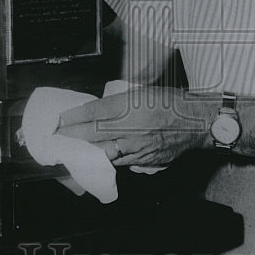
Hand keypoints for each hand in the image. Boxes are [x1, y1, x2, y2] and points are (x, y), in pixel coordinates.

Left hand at [56, 87, 211, 166]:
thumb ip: (119, 102)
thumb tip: (97, 111)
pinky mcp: (145, 159)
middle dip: (72, 137)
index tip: (59, 120)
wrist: (198, 122)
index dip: (73, 117)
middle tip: (55, 138)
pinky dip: (105, 160)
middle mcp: (132, 127)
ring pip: (104, 152)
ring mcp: (138, 146)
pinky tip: (95, 161)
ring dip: (84, 152)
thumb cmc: (172, 103)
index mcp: (131, 105)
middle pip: (94, 134)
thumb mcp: (143, 93)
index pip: (94, 112)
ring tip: (69, 152)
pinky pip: (120, 161)